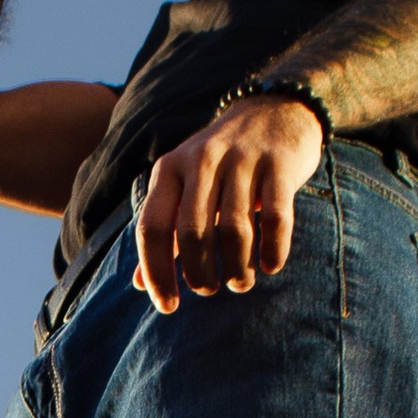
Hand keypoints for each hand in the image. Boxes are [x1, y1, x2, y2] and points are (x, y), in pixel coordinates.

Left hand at [134, 96, 324, 312]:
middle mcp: (202, 161)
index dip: (156, 273)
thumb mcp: (185, 187)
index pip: (152, 227)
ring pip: (233, 229)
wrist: (275, 111)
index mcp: (170, 169)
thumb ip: (165, 232)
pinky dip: (273, 249)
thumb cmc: (223, 164)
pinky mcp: (280, 164)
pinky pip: (275, 217)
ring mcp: (242, 160)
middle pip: (191, 233)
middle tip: (209, 290)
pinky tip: (271, 265)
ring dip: (237, 269)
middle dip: (199, 274)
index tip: (168, 306)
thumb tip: (138, 285)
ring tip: (240, 282)